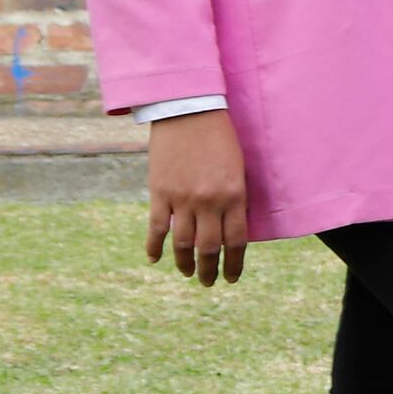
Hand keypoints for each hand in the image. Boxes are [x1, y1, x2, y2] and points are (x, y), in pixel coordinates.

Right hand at [145, 110, 251, 284]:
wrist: (188, 111)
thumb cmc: (220, 136)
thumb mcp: (238, 167)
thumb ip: (234, 198)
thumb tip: (230, 229)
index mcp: (234, 195)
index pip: (236, 241)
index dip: (234, 263)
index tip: (232, 277)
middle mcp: (209, 201)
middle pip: (209, 248)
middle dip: (210, 270)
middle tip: (208, 282)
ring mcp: (182, 199)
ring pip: (183, 243)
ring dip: (185, 263)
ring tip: (188, 274)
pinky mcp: (159, 193)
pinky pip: (157, 228)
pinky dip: (154, 246)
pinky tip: (154, 259)